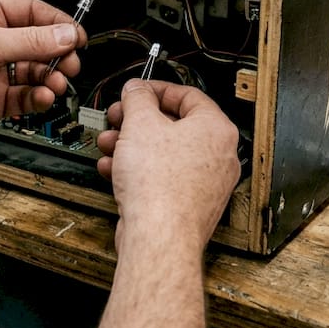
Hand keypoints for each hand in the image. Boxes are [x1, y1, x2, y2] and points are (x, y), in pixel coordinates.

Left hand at [0, 0, 84, 151]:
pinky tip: (41, 97)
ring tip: (55, 83)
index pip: (32, 13)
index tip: (77, 36)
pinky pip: (25, 96)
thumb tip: (65, 33)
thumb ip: (32, 41)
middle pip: (38, 44)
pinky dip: (37, 97)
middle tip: (70, 63)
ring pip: (35, 72)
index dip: (57, 23)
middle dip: (57, 54)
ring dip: (49, 78)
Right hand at [95, 80, 238, 252]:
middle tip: (119, 118)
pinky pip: (162, 178)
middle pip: (174, 126)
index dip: (156, 89)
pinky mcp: (188, 205)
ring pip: (165, 154)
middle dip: (138, 121)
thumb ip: (138, 99)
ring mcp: (205, 184)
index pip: (188, 95)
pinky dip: (139, 171)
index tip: (136, 92)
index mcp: (217, 130)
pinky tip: (114, 170)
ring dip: (132, 146)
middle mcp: (218, 157)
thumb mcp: (141, 124)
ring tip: (110, 145)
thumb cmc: (160, 187)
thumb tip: (137, 90)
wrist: (159, 237)